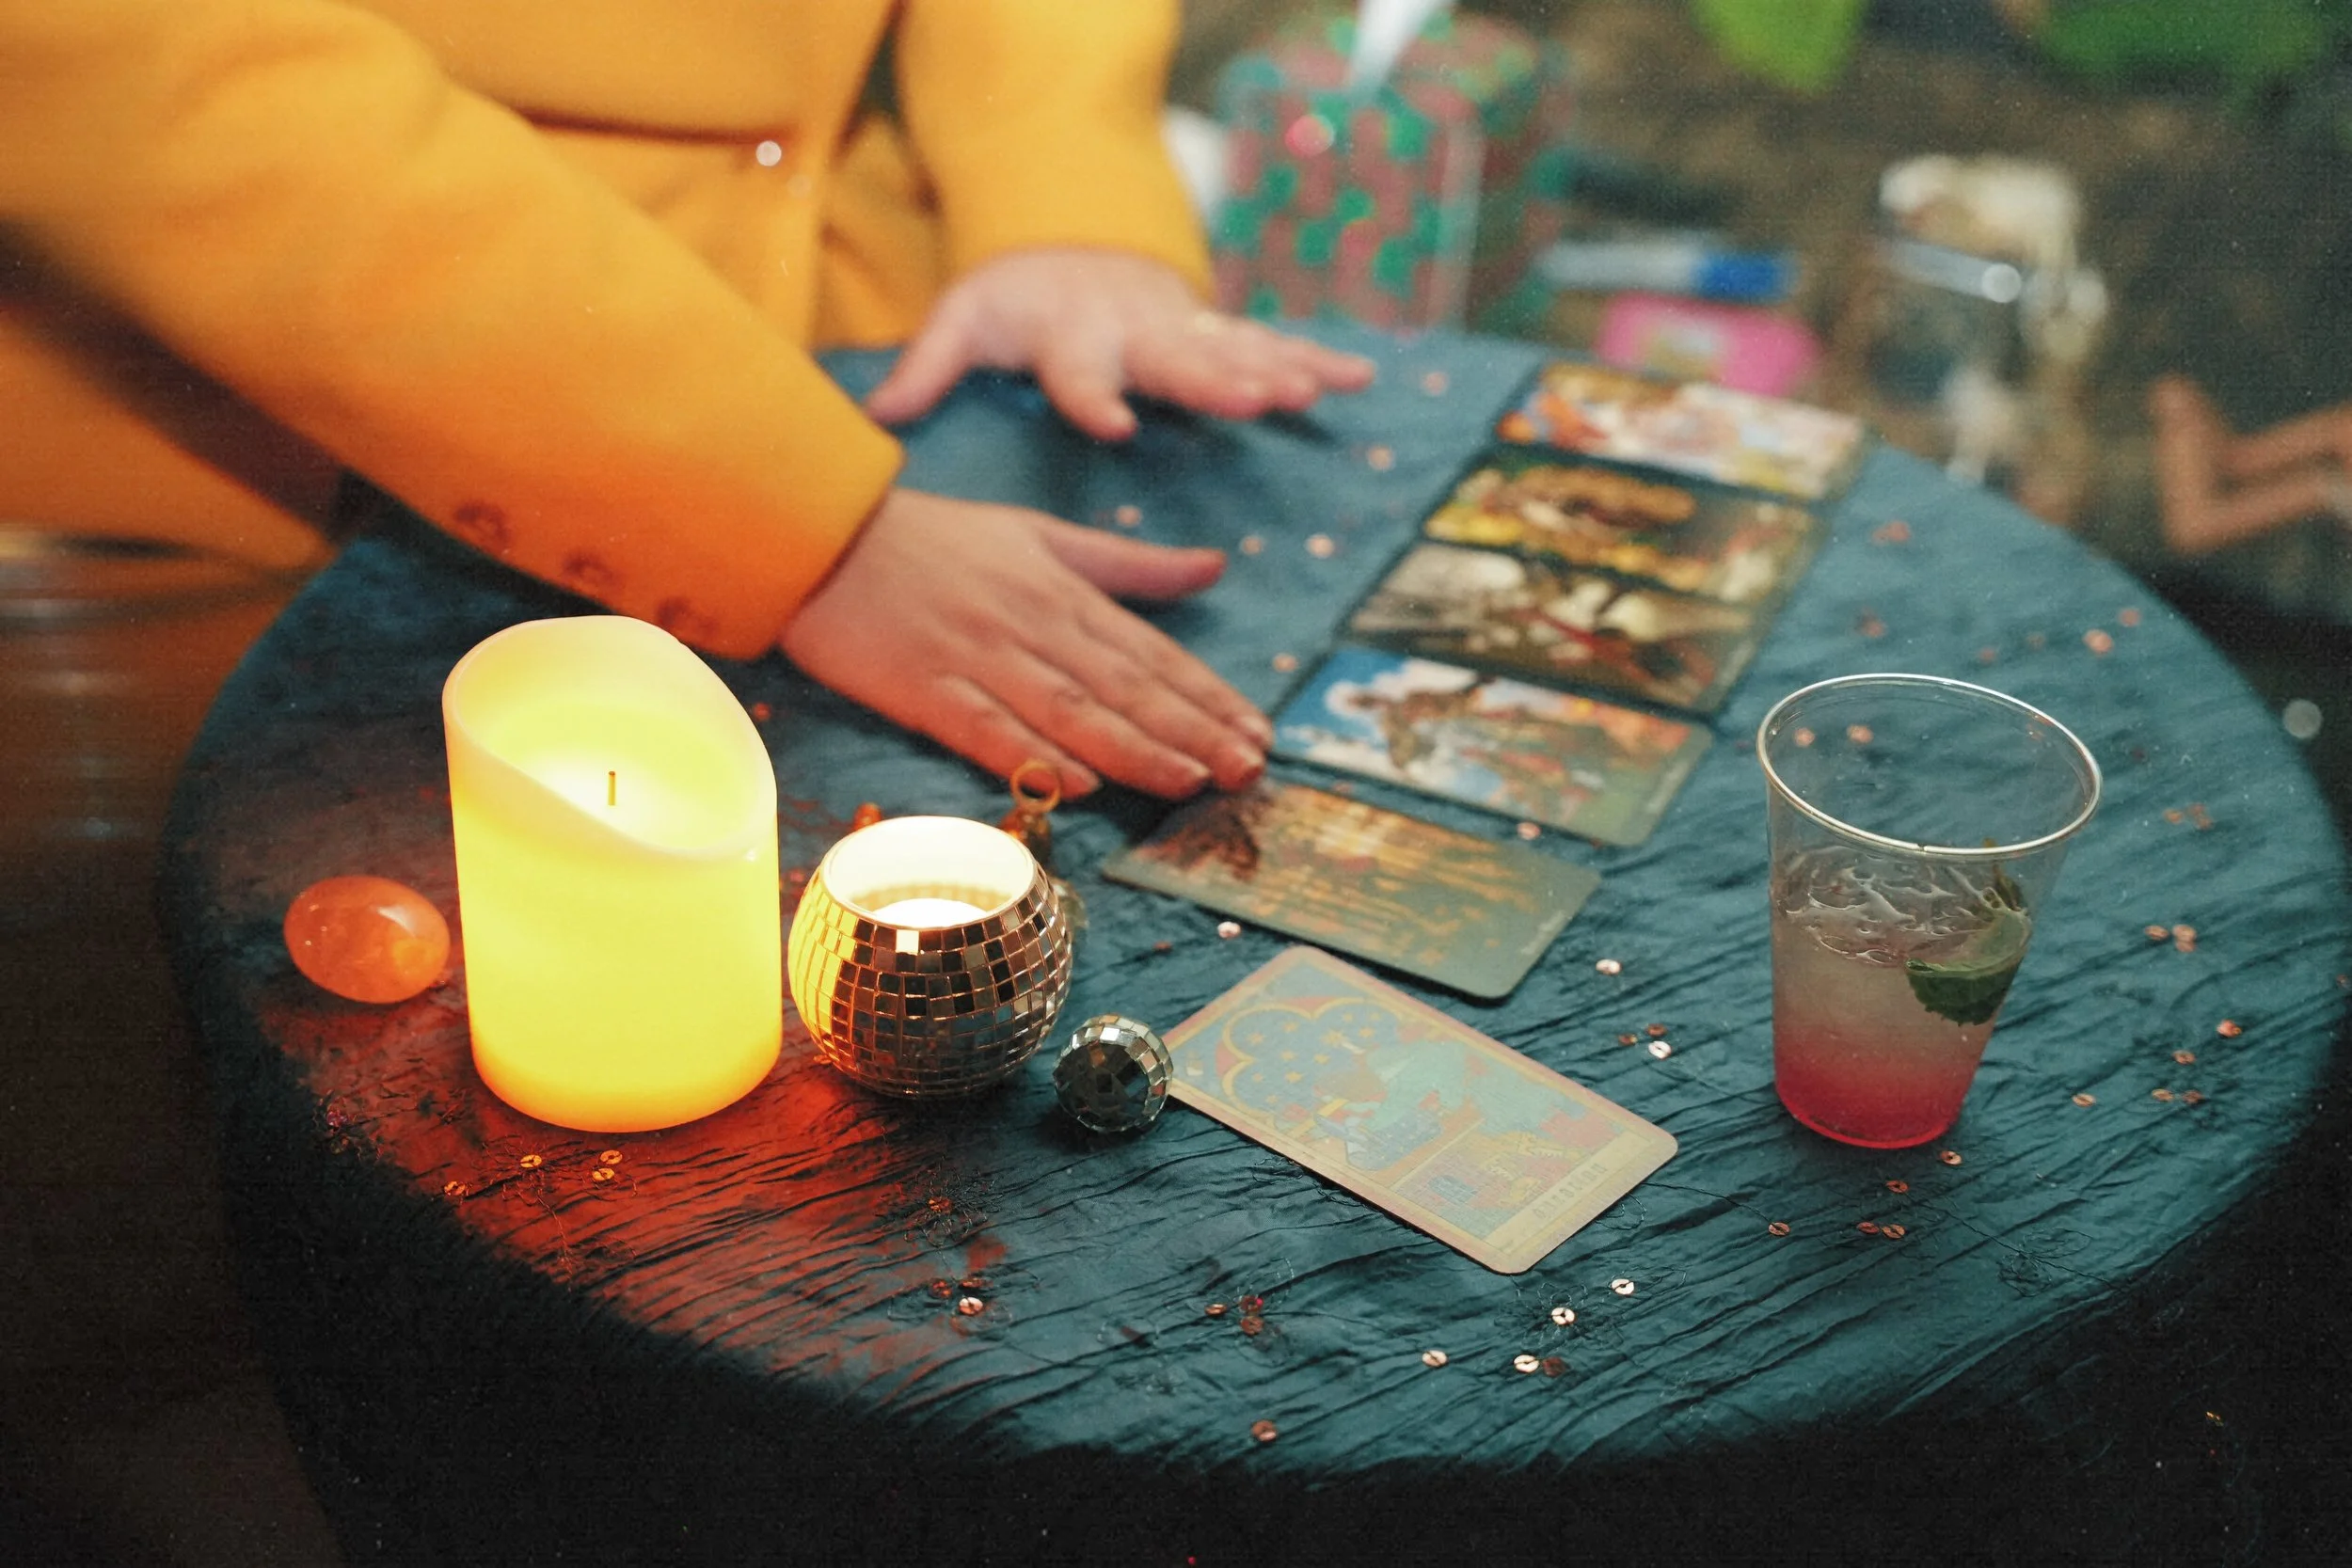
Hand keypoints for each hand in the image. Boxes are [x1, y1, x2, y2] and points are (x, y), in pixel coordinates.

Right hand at [778, 487, 1270, 799]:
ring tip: (1189, 781)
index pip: (1151, 651)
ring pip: (1068, 708)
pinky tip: (1074, 783)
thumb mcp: (1039, 534)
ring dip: (1134, 747)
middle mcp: (1031, 623)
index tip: (1259, 731)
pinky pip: (982, 725)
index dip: (1208, 695)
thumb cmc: (930, 536)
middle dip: (1192, 730)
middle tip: (1248, 770)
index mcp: (1062, 590)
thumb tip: (1214, 566)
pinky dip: (1028, 753)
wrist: (819, 526)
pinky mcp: (920, 685)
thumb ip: (1127, 563)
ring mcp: (976, 655)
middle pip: (1124, 685)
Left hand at [863, 249, 1375, 438]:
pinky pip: (1270, 346)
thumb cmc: (1014, 297)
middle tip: (1256, 399)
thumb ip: (926, 367)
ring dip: (1273, 371)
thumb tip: (869, 416)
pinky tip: (1359, 379)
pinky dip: (1315, 360)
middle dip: (1216, 380)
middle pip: (1175, 360)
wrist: (1070, 242)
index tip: (1113, 424)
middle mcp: (1133, 330)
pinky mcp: (1214, 331)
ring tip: (1310, 392)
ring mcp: (1181, 328)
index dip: (1094, 397)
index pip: (1079, 372)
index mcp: (1071, 336)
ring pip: (1232, 351)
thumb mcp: (963, 319)